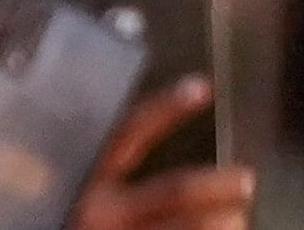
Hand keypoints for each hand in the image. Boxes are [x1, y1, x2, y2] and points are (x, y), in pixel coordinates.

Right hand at [73, 77, 254, 229]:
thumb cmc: (57, 219)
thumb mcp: (63, 190)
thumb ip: (97, 172)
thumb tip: (152, 158)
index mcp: (85, 181)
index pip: (128, 132)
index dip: (165, 108)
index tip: (201, 87)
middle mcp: (102, 213)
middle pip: (173, 191)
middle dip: (216, 185)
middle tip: (247, 180)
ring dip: (222, 224)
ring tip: (239, 220)